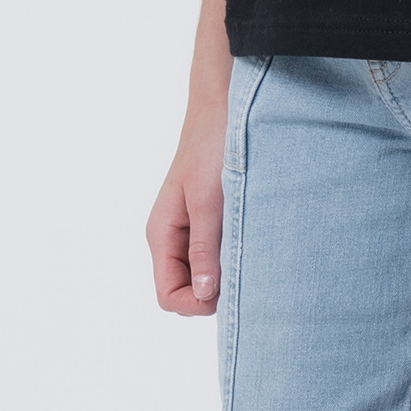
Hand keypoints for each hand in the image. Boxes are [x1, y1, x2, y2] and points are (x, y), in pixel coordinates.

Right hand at [146, 103, 227, 315]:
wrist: (223, 106)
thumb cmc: (212, 147)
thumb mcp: (208, 201)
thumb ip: (204, 248)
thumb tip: (204, 296)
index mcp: (161, 234)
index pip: (168, 295)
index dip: (195, 303)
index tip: (226, 290)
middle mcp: (171, 236)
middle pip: (185, 289)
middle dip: (212, 291)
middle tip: (243, 269)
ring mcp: (189, 227)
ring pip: (202, 272)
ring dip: (223, 271)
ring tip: (248, 250)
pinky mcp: (207, 217)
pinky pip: (214, 251)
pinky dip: (230, 254)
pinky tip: (249, 239)